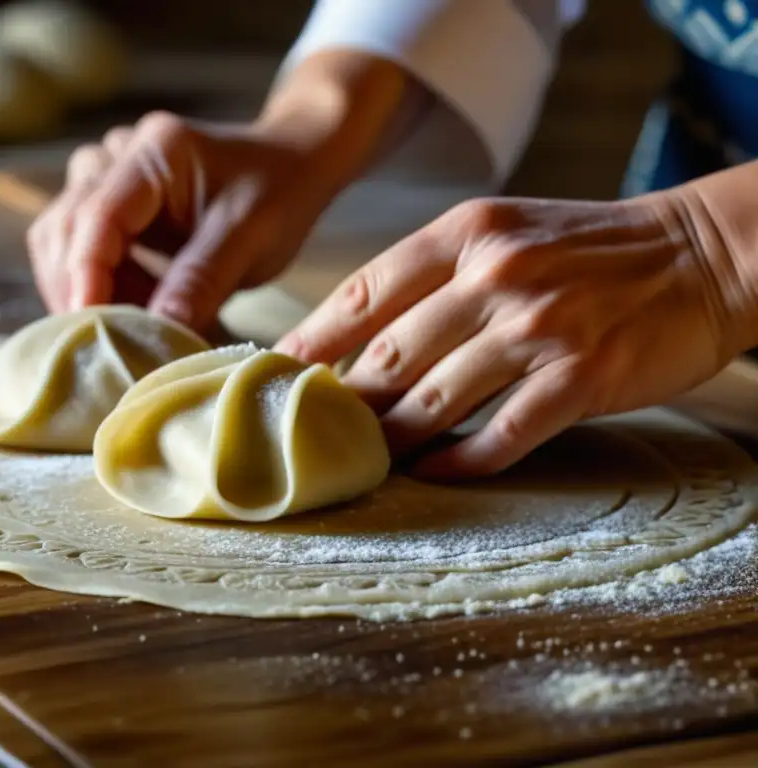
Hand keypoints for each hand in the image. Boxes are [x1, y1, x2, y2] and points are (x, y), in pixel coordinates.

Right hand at [26, 51, 423, 331]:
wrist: (294, 165)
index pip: (97, 216)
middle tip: (105, 342)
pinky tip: (136, 310)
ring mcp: (110, 179)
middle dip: (77, 289)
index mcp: (155, 152)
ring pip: (61, 239)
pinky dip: (99, 287)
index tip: (89, 329)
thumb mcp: (250, 237)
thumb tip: (159, 332)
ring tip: (130, 325)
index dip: (86, 276)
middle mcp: (119, 157)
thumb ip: (202, 280)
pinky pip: (81, 250)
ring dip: (84, 290)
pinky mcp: (113, 208)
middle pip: (64, 226)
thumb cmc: (279, 193)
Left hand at [276, 194, 750, 478]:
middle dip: (346, 402)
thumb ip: (434, 274)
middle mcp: (494, 275)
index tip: (276, 374)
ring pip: (435, 400)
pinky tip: (435, 473)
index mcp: (465, 235)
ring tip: (366, 460)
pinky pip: (501, 433)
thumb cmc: (588, 249)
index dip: (312, 342)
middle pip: (389, 355)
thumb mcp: (503, 232)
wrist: (701, 254)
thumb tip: (361, 335)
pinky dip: (461, 461)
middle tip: (310, 433)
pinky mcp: (580, 376)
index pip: (364, 294)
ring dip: (394, 439)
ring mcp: (538, 327)